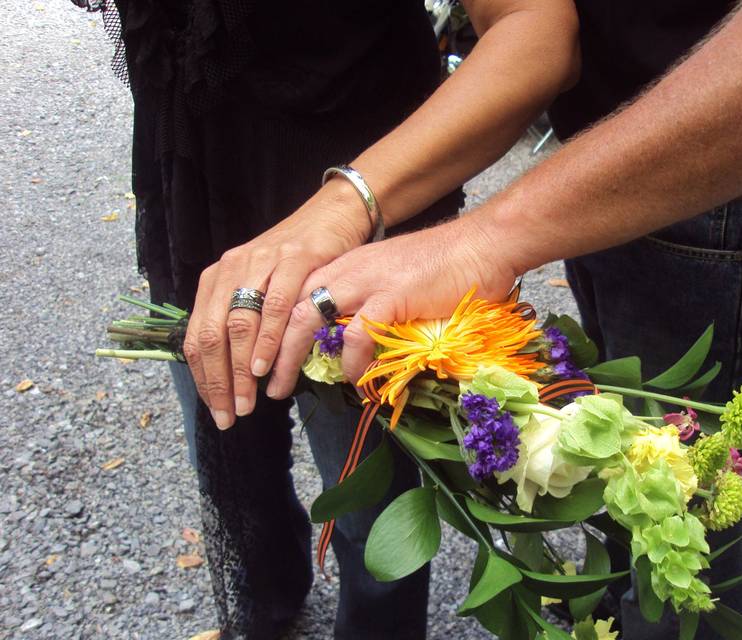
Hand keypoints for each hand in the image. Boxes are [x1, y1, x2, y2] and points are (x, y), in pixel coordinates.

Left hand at [183, 180, 370, 428]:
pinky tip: (266, 365)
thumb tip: (237, 372)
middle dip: (219, 381)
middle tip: (232, 414)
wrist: (333, 215)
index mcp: (217, 279)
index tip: (218, 410)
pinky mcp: (295, 258)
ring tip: (248, 401)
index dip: (204, 378)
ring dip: (240, 369)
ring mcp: (261, 261)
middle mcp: (231, 268)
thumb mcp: (263, 287)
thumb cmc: (301, 260)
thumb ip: (247, 321)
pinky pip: (275, 305)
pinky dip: (267, 339)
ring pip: (237, 323)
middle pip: (211, 334)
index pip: (197, 336)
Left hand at [266, 214, 518, 397]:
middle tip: (258, 379)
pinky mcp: (391, 295)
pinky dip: (351, 363)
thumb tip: (356, 339)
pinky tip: (356, 381)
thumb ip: (369, 302)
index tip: (259, 357)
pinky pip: (357, 334)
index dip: (269, 325)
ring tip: (284, 387)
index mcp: (344, 264)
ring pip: (308, 318)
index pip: (291, 293)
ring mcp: (366, 280)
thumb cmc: (446, 267)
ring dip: (290, 357)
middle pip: (287, 306)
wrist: (483, 245)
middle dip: (266, 345)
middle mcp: (346, 269)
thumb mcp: (393, 280)